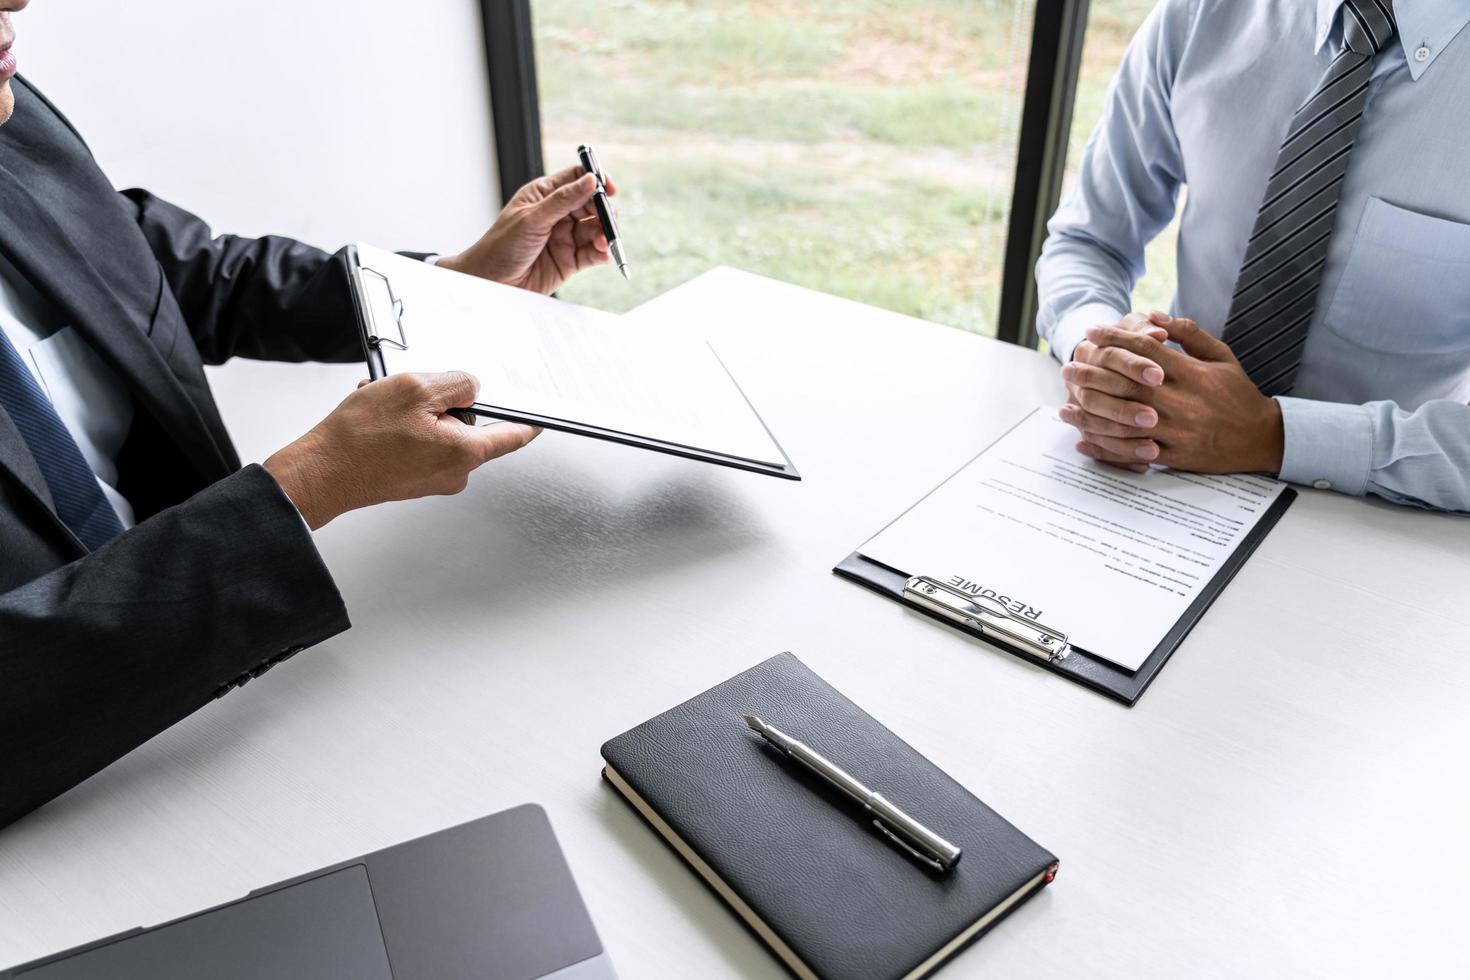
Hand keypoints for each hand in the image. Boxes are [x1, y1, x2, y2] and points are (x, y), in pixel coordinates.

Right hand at [263, 372, 539, 528]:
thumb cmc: (360, 439)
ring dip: (415, 411)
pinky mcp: (410, 479)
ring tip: (384, 405)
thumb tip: (471, 387)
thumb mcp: (414, 389)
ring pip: (437, 430)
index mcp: (464, 453)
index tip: (542, 418)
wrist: (319, 474)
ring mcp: (431, 479)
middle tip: (413, 393)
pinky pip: (417, 442)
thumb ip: (455, 384)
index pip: (512, 436)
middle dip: (443, 403)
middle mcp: (453, 473)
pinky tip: (376, 419)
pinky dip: (400, 425)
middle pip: (467, 425)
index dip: (527, 423)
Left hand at [438, 165, 617, 293]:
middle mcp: (557, 214)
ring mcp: (565, 237)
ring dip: (604, 234)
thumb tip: (590, 180)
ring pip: (595, 229)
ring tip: (603, 242)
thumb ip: (563, 201)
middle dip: (603, 212)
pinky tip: (604, 254)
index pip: (576, 179)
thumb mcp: (532, 219)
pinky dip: (602, 253)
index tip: (609, 188)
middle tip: (608, 221)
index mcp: (544, 195)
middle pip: (591, 205)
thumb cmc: (501, 247)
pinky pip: (593, 253)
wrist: (491, 283)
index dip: (595, 180)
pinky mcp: (570, 260)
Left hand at [1060, 312, 1284, 474]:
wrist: (1261, 437)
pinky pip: (1133, 451)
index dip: (1114, 339)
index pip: (1143, 351)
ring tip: (1066, 402)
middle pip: (1126, 384)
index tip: (1092, 332)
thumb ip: (1188, 334)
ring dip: (1091, 411)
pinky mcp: (1173, 455)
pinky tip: (1082, 440)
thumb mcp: (1221, 356)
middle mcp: (1180, 402)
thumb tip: (1154, 316)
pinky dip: (1105, 448)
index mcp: (1190, 374)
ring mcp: (1175, 431)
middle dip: (1093, 373)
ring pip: (1124, 420)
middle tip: (1069, 364)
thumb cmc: (1238, 393)